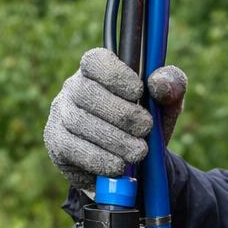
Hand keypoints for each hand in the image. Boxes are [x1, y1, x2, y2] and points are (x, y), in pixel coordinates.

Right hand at [44, 48, 187, 191]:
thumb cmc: (143, 126)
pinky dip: (99, 159)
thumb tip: (159, 82)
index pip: (95, 60)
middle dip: (121, 113)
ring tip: (138, 152)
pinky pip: (73, 148)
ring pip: (80, 122)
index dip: (116, 75)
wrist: (128, 167)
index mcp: (96, 70)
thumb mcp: (164, 106)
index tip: (138, 92)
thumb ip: (171, 87)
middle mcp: (73, 88)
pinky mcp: (56, 143)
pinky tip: (118, 166)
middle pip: (87, 92)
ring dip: (114, 139)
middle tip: (145, 128)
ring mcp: (61, 115)